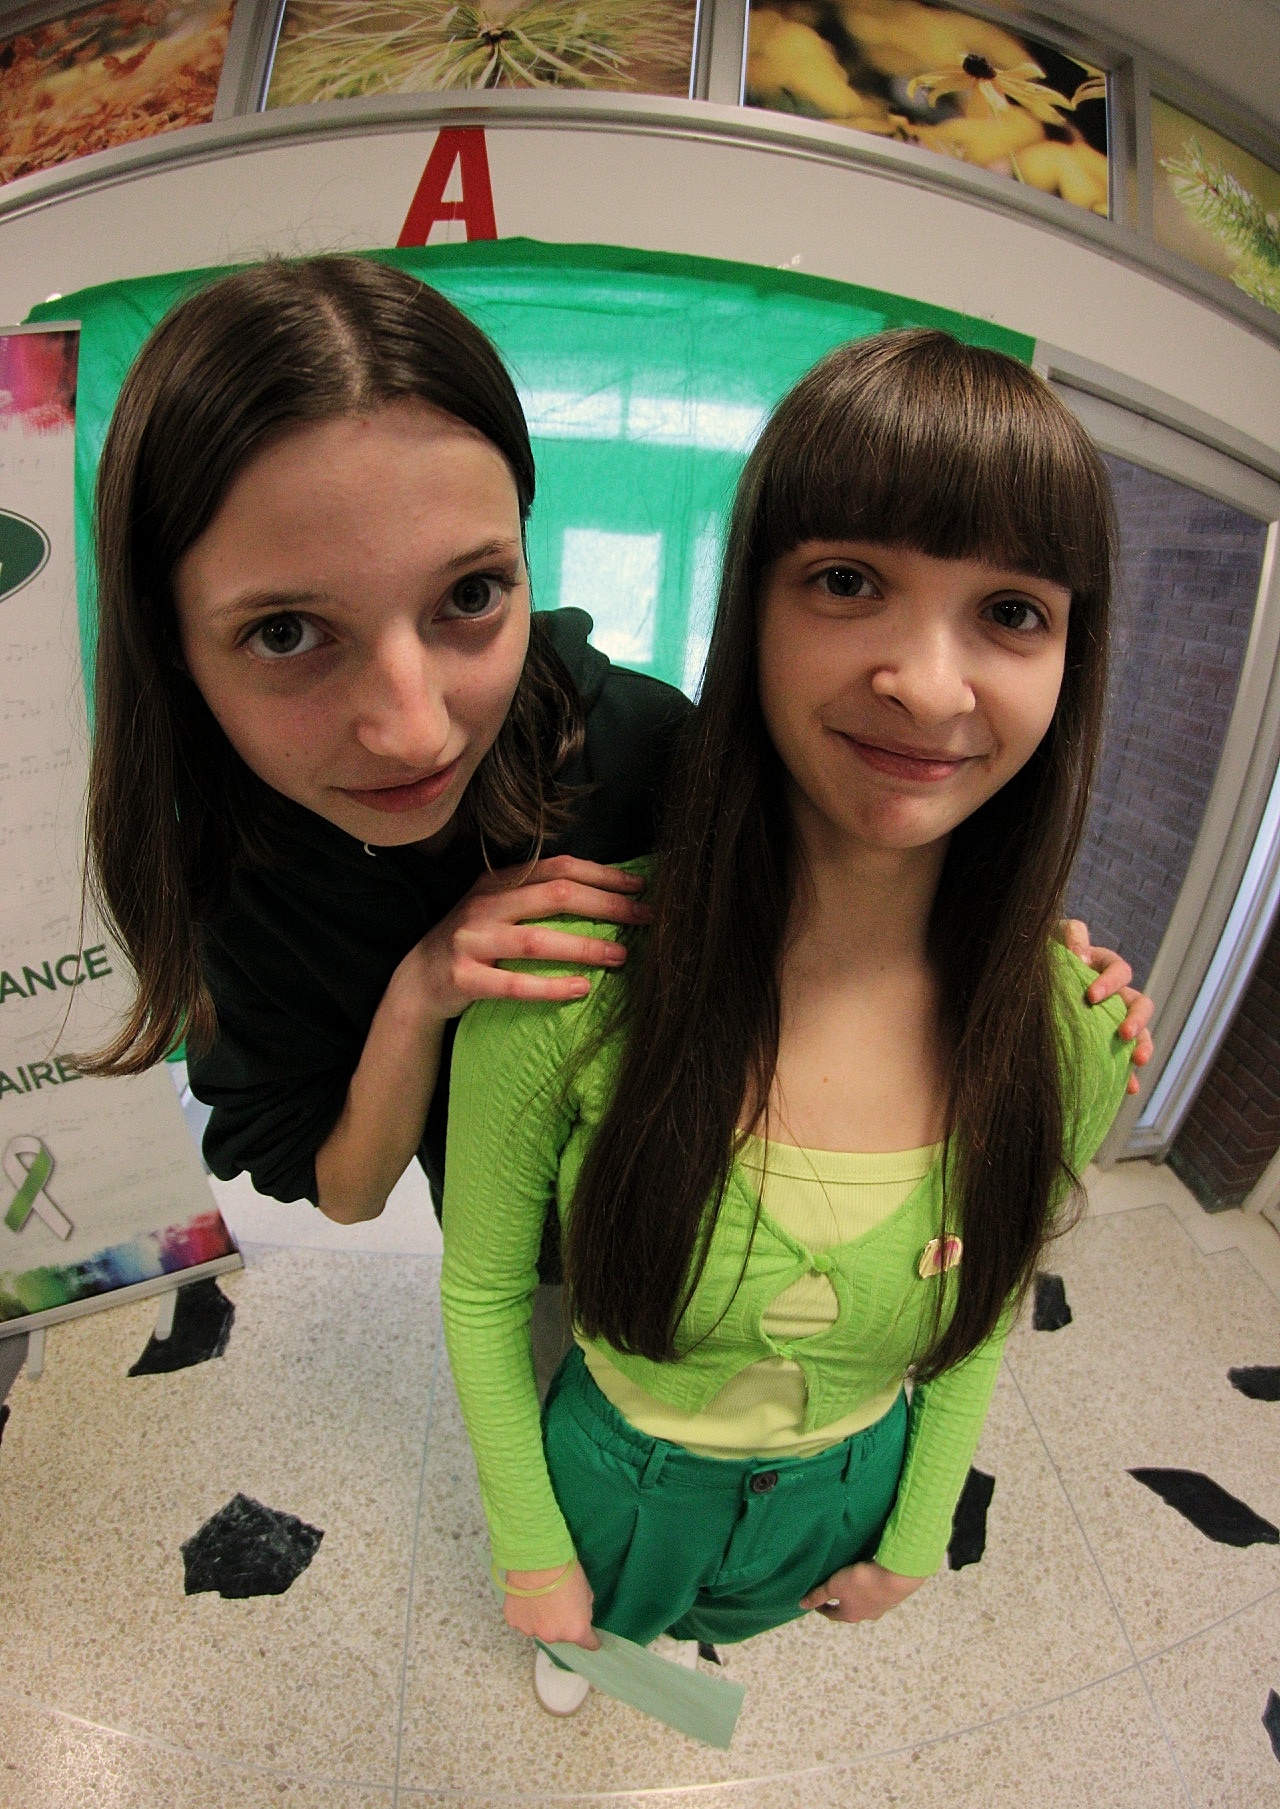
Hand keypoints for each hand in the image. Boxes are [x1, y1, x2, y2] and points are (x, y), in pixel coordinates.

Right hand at [410, 855, 651, 1021]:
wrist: (417, 981)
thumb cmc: (473, 944)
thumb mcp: (497, 909)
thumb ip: (535, 896)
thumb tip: (605, 894)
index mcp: (498, 882)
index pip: (559, 867)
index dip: (603, 875)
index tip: (640, 886)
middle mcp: (485, 905)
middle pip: (556, 896)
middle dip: (607, 905)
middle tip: (645, 917)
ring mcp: (471, 941)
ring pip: (537, 940)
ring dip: (585, 946)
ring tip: (621, 955)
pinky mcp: (464, 978)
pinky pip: (513, 984)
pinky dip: (551, 987)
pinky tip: (582, 989)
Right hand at [501, 1561, 599, 1647]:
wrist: (537, 1560)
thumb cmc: (567, 1572)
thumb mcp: (586, 1592)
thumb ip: (583, 1611)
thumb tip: (577, 1616)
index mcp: (575, 1630)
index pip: (588, 1643)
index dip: (590, 1639)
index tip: (590, 1637)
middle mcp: (553, 1636)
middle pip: (560, 1634)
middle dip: (561, 1623)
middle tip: (557, 1603)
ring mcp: (531, 1631)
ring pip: (539, 1628)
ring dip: (541, 1619)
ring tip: (539, 1598)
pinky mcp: (513, 1621)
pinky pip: (523, 1620)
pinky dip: (525, 1612)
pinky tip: (525, 1596)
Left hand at [800, 1559, 927, 1622]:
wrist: (894, 1578)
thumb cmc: (860, 1583)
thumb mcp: (834, 1586)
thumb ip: (818, 1595)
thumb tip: (801, 1605)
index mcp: (850, 1615)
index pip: (833, 1614)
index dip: (822, 1608)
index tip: (816, 1603)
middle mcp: (866, 1615)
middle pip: (850, 1611)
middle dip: (842, 1603)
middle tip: (834, 1594)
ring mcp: (880, 1607)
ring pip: (865, 1604)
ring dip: (858, 1597)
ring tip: (853, 1585)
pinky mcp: (891, 1596)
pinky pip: (877, 1594)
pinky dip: (871, 1589)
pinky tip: (871, 1580)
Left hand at [1059, 919, 1154, 1095]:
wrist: (1027, 981)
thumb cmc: (1045, 956)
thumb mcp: (1053, 937)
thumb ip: (1069, 935)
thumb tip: (1080, 950)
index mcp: (1104, 967)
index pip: (1119, 971)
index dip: (1111, 982)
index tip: (1091, 996)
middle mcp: (1115, 994)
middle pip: (1138, 1004)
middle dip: (1137, 1019)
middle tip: (1124, 1034)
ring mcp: (1112, 1020)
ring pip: (1140, 1032)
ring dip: (1143, 1045)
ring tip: (1138, 1061)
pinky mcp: (1105, 1043)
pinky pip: (1123, 1059)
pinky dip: (1128, 1074)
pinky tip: (1128, 1088)